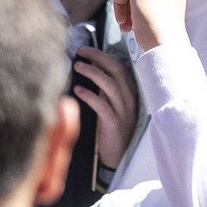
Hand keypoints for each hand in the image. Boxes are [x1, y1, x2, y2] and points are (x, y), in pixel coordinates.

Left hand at [72, 46, 139, 176]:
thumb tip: (90, 71)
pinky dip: (89, 95)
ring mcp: (123, 111)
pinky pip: (102, 105)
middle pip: (115, 70)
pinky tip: (78, 90)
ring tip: (77, 66)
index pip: (119, 66)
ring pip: (109, 84)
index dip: (103, 56)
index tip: (86, 50)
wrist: (117, 157)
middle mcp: (129, 98)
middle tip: (80, 52)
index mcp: (130, 92)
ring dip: (92, 72)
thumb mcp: (111, 106)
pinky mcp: (114, 123)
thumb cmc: (111, 129)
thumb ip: (105, 90)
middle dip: (98, 57)